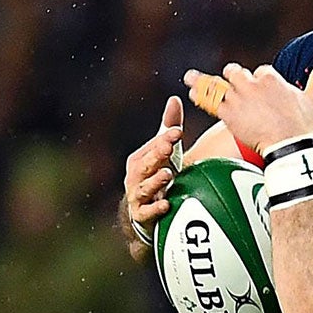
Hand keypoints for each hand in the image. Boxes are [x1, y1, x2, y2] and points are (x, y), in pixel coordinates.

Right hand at [121, 94, 185, 255]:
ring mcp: (137, 196)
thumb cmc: (156, 175)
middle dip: (156, 155)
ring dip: (155, 181)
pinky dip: (155, 209)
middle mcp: (134, 177)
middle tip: (169, 147)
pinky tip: (166, 205)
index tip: (178, 131)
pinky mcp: (141, 214)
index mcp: (139, 159)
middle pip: (145, 165)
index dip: (165, 138)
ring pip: (144, 188)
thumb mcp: (164, 151)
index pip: (153, 146)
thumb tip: (174, 98)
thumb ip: (168, 127)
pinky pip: (147, 212)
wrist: (146, 209)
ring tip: (167, 174)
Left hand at [183, 61, 312, 155]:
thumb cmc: (301, 125)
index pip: (260, 72)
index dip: (258, 81)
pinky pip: (210, 101)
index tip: (259, 92)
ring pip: (218, 84)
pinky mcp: (228, 113)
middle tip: (228, 83)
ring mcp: (238, 98)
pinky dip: (201, 97)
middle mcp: (252, 84)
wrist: (288, 144)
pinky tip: (192, 94)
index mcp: (271, 78)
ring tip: (190, 78)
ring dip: (204, 82)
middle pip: (235, 73)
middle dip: (232, 77)